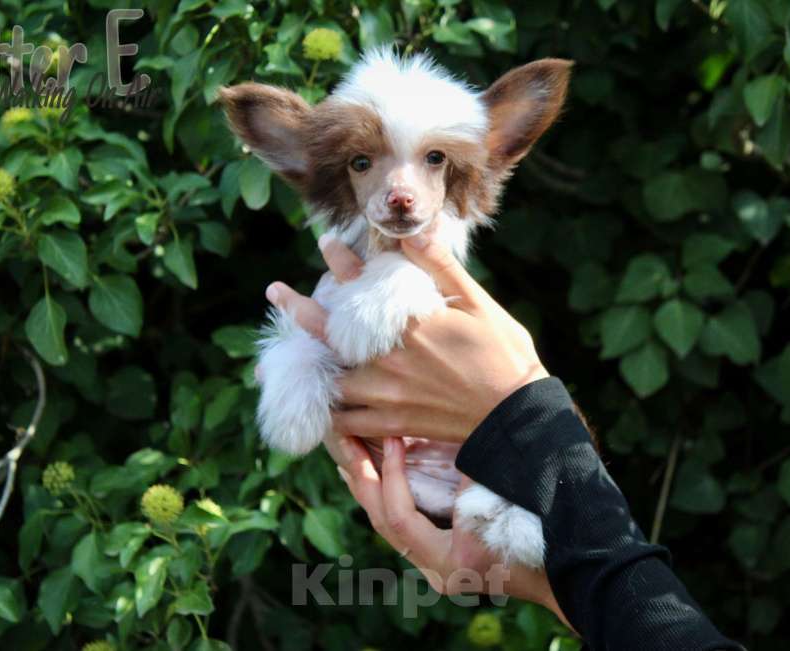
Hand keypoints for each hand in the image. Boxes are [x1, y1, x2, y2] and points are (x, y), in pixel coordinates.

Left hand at [265, 231, 548, 443]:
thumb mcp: (478, 303)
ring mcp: (386, 393)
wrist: (515, 417)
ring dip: (307, 365)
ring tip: (281, 360)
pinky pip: (345, 422)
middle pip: (330, 332)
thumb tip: (412, 231)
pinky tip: (315, 407)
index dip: (341, 262)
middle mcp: (389, 358)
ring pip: (331, 378)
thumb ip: (441, 266)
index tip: (326, 244)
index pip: (364, 286)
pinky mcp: (390, 423)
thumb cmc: (502, 354)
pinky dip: (328, 414)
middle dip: (299, 309)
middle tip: (275, 292)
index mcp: (410, 324)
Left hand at [337, 434, 568, 624]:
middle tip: (344, 440)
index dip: (392, 475)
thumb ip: (469, 477)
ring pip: (388, 526)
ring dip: (368, 487)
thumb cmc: (543, 534)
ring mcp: (437, 567)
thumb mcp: (502, 500)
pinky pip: (403, 526)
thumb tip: (436, 437)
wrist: (571, 571)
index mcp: (450, 562)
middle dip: (362, 478)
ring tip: (350, 454)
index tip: (392, 439)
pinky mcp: (442, 557)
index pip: (402, 517)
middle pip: (384, 522)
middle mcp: (436, 570)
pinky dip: (388, 496)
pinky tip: (377, 474)